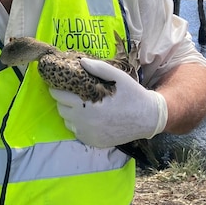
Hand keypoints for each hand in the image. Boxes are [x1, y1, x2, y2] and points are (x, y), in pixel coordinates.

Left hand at [49, 58, 167, 147]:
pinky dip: (79, 125)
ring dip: (70, 113)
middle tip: (71, 93)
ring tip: (80, 104)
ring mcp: (88, 135)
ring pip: (68, 122)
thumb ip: (98, 68)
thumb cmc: (133, 95)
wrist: (148, 119)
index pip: (60, 96)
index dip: (57, 88)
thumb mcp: (118, 77)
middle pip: (61, 109)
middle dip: (63, 100)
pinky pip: (77, 132)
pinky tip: (88, 117)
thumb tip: (81, 61)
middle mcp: (84, 123)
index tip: (59, 84)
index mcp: (87, 106)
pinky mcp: (93, 142)